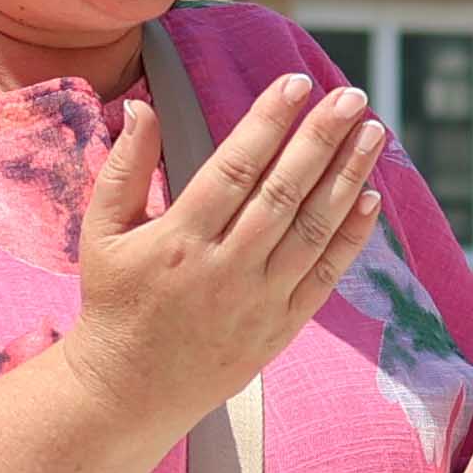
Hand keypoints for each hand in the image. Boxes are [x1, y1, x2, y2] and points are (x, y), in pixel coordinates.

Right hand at [52, 71, 391, 437]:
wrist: (130, 389)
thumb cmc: (114, 301)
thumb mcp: (101, 232)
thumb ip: (124, 167)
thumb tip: (142, 105)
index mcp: (178, 238)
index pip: (234, 167)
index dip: (268, 122)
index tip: (296, 83)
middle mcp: (224, 268)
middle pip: (284, 191)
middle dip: (321, 138)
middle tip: (351, 96)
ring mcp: (258, 301)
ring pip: (313, 229)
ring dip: (347, 176)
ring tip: (372, 132)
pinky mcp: (281, 328)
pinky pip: (325, 275)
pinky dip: (351, 237)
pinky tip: (370, 197)